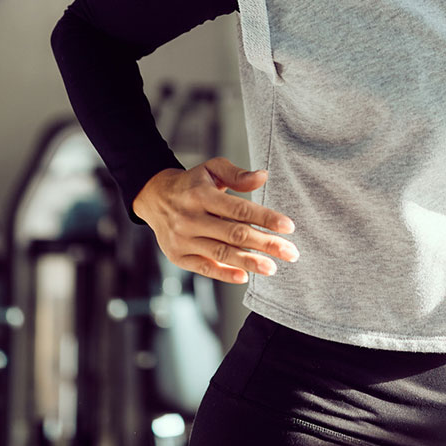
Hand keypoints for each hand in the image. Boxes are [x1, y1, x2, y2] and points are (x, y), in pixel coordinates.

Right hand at [133, 157, 297, 283]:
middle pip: (235, 234)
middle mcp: (190, 218)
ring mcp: (183, 239)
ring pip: (222, 253)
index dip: (266, 218)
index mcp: (201, 195)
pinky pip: (205, 268)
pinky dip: (225, 274)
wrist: (155, 198)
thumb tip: (263, 177)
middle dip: (266, 244)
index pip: (240, 210)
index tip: (289, 226)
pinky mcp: (178, 256)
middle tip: (291, 252)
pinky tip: (245, 276)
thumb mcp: (211, 169)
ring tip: (273, 268)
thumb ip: (237, 174)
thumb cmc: (191, 184)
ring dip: (250, 262)